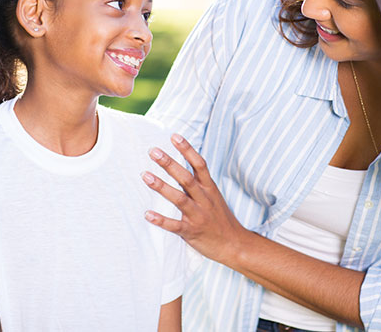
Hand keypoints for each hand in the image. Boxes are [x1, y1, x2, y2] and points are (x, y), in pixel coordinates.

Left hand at [142, 134, 248, 265]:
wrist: (235, 245)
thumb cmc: (220, 218)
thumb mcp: (213, 196)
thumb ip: (198, 183)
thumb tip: (180, 166)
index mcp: (210, 188)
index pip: (199, 164)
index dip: (187, 149)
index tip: (174, 137)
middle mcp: (204, 199)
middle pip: (186, 178)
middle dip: (169, 163)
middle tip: (153, 151)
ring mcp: (198, 215)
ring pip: (179, 198)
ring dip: (161, 187)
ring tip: (145, 176)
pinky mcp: (191, 231)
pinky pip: (175, 225)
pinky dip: (161, 220)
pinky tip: (147, 214)